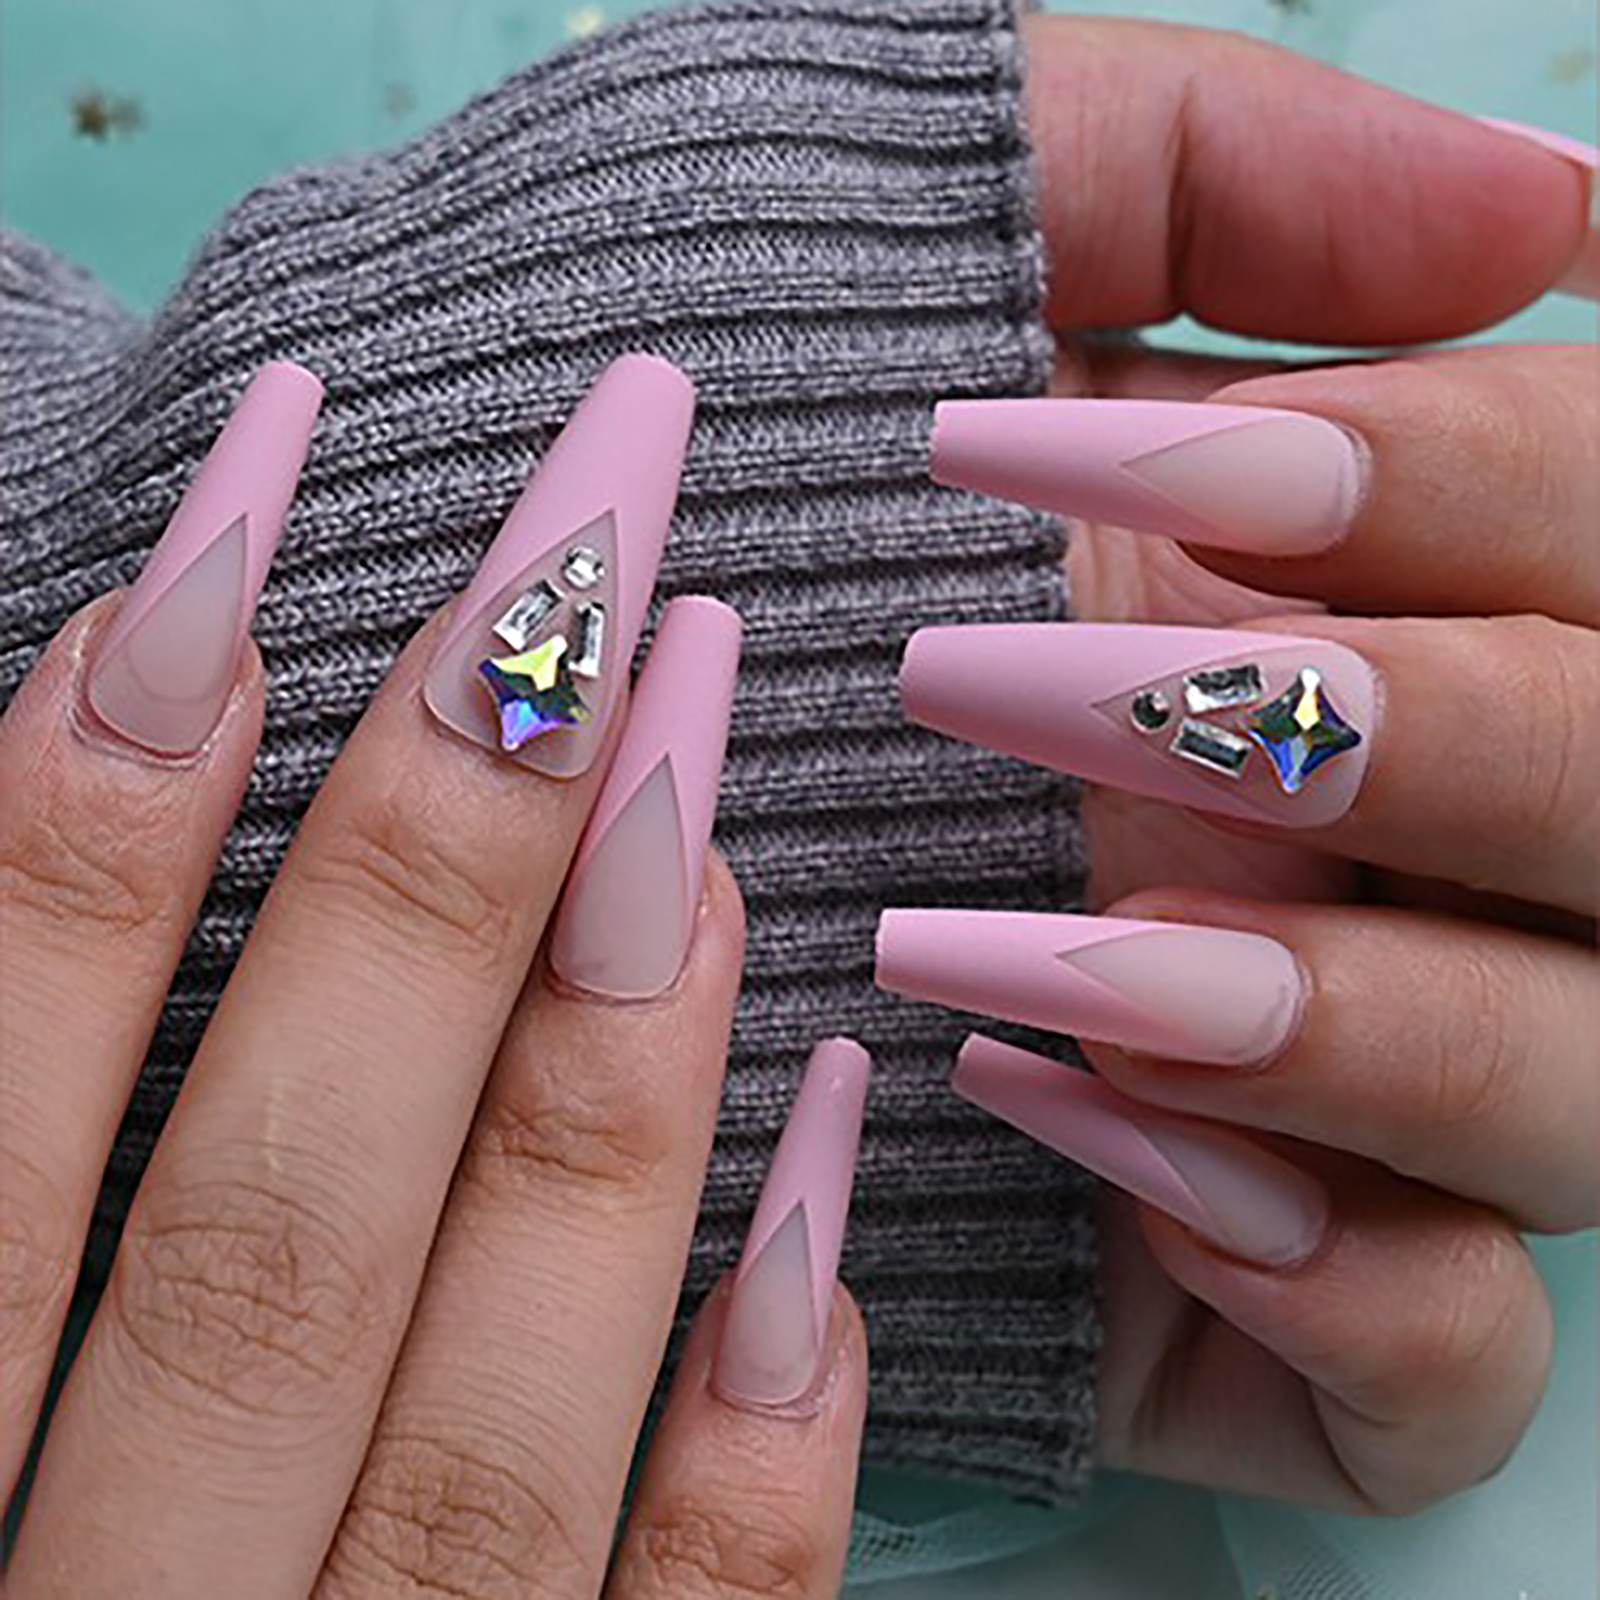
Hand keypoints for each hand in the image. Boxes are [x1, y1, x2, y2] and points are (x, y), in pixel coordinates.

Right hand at [0, 359, 867, 1597]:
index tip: (258, 496)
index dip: (83, 781)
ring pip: (479, 1372)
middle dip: (430, 820)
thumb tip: (94, 725)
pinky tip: (830, 1124)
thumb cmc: (29, 1560)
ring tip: (700, 723)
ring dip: (600, 1029)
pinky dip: (752, 1403)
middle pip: (273, 1189)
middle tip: (591, 518)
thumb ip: (11, 1156)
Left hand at [877, 19, 1595, 1514]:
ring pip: (1572, 1097)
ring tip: (1050, 951)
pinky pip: (1448, 1352)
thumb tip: (1550, 200)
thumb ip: (1224, 172)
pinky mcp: (1273, 1304)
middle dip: (1381, 744)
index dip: (1438, 478)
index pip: (1591, 524)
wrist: (546, 731)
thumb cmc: (732, 470)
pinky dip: (1332, 1275)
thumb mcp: (931, 238)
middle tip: (1007, 691)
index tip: (1129, 461)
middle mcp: (1404, 846)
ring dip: (1344, 1024)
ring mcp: (1360, 1092)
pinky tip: (1074, 1123)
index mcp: (1358, 591)